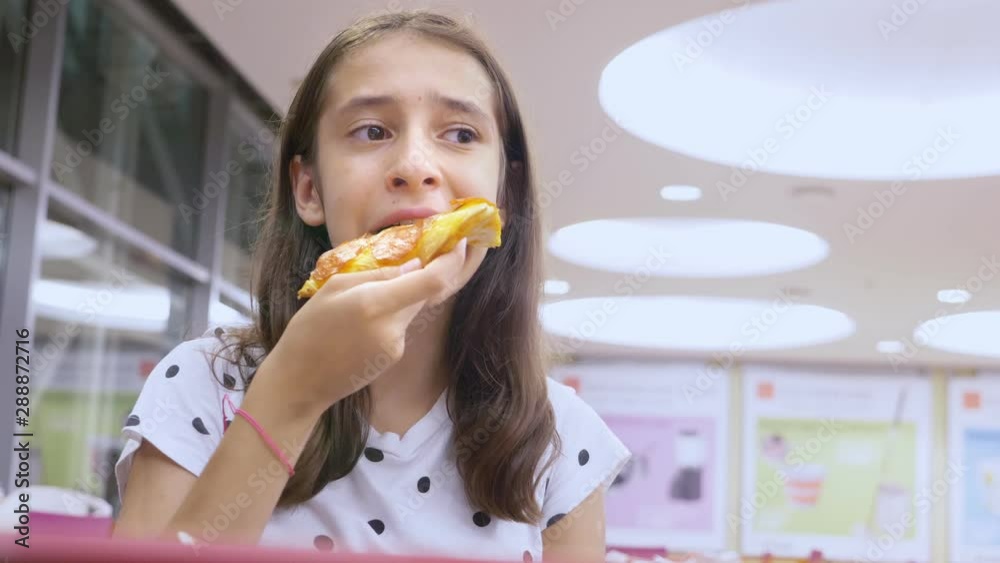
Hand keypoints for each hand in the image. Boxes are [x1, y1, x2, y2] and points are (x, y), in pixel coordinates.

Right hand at [261, 239, 470, 416]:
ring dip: (403, 296)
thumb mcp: (334, 288)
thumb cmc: (308, 329)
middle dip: (424, 275)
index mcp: (374, 303)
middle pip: (425, 293)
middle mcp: (392, 326)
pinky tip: (362, 322)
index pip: (431, 282)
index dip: (452, 262)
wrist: (300, 381)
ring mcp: (396, 345)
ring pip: (413, 308)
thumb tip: (415, 265)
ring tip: (367, 297)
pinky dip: (392, 315)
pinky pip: (401, 326)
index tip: (460, 245)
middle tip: (411, 259)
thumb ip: (378, 274)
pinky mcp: (394, 357)